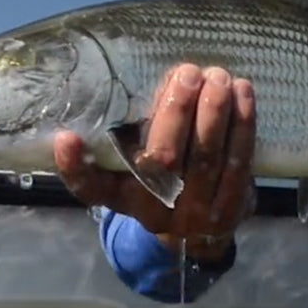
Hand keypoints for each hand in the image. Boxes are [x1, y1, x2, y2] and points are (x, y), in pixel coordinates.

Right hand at [54, 63, 256, 261]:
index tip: (66, 138)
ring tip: (218, 77)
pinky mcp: (228, 212)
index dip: (75, 167)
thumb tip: (167, 79)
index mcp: (121, 196)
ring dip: (214, 111)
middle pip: (161, 159)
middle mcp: (152, 210)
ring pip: (205, 157)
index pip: (90, 188)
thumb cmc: (164, 182)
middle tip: (188, 73)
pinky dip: (242, 125)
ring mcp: (192, 215)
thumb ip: (138, 133)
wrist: (202, 234)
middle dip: (176, 110)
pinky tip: (242, 94)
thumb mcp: (138, 167)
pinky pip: (238, 163)